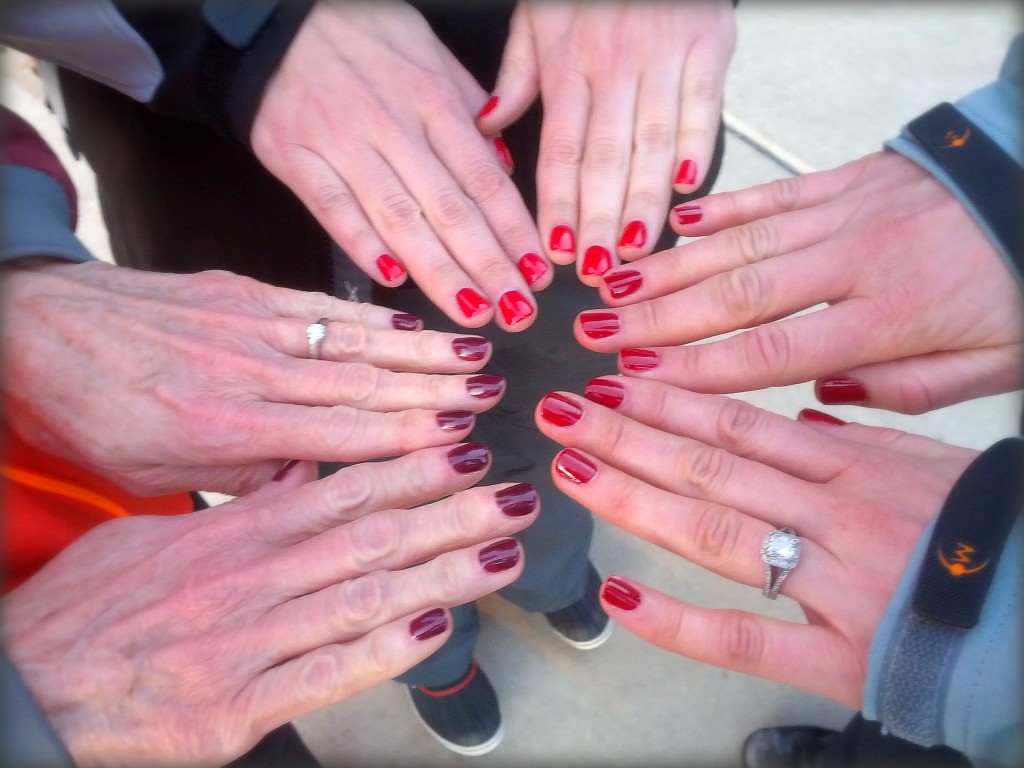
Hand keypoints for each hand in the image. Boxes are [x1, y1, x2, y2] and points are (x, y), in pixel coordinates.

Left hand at [1, 260, 505, 495]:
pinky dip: (370, 315)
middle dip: (436, 389)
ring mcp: (248, 326)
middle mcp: (249, 373)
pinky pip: (318, 307)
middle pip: (361, 384)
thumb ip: (244, 475)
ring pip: (351, 342)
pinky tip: (412, 322)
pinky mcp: (240, 292)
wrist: (32, 330)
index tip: (463, 439)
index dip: (408, 437)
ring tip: (477, 351)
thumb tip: (317, 478)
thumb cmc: (90, 412)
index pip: (340, 435)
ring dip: (421, 349)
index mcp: (227, 428)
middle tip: (495, 390)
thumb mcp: (155, 473)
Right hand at [1, 444, 535, 766]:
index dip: (411, 468)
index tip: (462, 448)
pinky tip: (439, 628)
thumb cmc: (89, 611)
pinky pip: (327, 674)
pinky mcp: (239, 708)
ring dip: (442, 572)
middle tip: (511, 493)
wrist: (30, 690)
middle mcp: (251, 581)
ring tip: (500, 550)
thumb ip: (237, 505)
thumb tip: (299, 469)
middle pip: (371, 536)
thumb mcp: (156, 532)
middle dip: (450, 513)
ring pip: (364, 596)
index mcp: (232, 536)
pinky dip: (386, 651)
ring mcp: (249, 644)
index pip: (341, 490)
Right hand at [251, 0, 548, 331]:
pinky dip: (363, 246)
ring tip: (473, 310)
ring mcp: (343, 144)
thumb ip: (472, 112)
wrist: (276, 18)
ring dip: (440, 272)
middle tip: (517, 311)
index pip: (484, 179)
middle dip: (489, 266)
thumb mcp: (430, 54)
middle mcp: (393, 126)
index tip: (538, 273)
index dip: (515, 231)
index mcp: (433, 100)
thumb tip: (505, 167)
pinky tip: (394, 281)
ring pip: (399, 218)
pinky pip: (333, 209)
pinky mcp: (296, 158)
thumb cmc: (361, 36)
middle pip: (450, 209)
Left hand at [479, 0, 734, 282]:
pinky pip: (703, 104)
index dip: (557, 204)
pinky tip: (689, 188)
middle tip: (597, 269)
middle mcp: (612, 69)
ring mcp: (662, 59)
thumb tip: (485, 127)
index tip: (556, 250)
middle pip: (604, 158)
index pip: (560, 150)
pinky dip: (698, 145)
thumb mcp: (536, 19)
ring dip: (645, 200)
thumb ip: (516, 78)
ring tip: (637, 246)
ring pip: (652, 142)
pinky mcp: (707, 47)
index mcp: (568, 67)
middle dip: (600, 219)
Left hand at [535, 376, 976, 707]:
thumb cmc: (995, 534)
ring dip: (636, 499)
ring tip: (572, 469)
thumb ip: (859, 444)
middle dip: (629, 437)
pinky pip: (745, 639)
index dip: (668, 401)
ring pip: (717, 532)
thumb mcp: (932, 465)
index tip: (613, 383)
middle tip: (565, 414)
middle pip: (712, 466)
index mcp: (855, 466)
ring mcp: (833, 585)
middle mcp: (835, 515)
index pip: (740, 423)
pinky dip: (678, 620)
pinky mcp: (838, 658)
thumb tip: (798, 421)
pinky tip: (621, 595)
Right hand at [577, 151, 1023, 411]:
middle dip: (657, 317)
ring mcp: (847, 211)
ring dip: (669, 267)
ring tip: (608, 285)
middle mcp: (856, 260)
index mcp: (893, 317)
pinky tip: (675, 225)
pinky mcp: (848, 177)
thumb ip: (904, 391)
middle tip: (593, 334)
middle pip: (738, 294)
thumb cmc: (1023, 291)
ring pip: (740, 241)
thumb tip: (818, 401)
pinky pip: (772, 192)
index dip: (699, 367)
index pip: (775, 350)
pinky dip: (720, 206)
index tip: (637, 380)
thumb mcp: (992, 365)